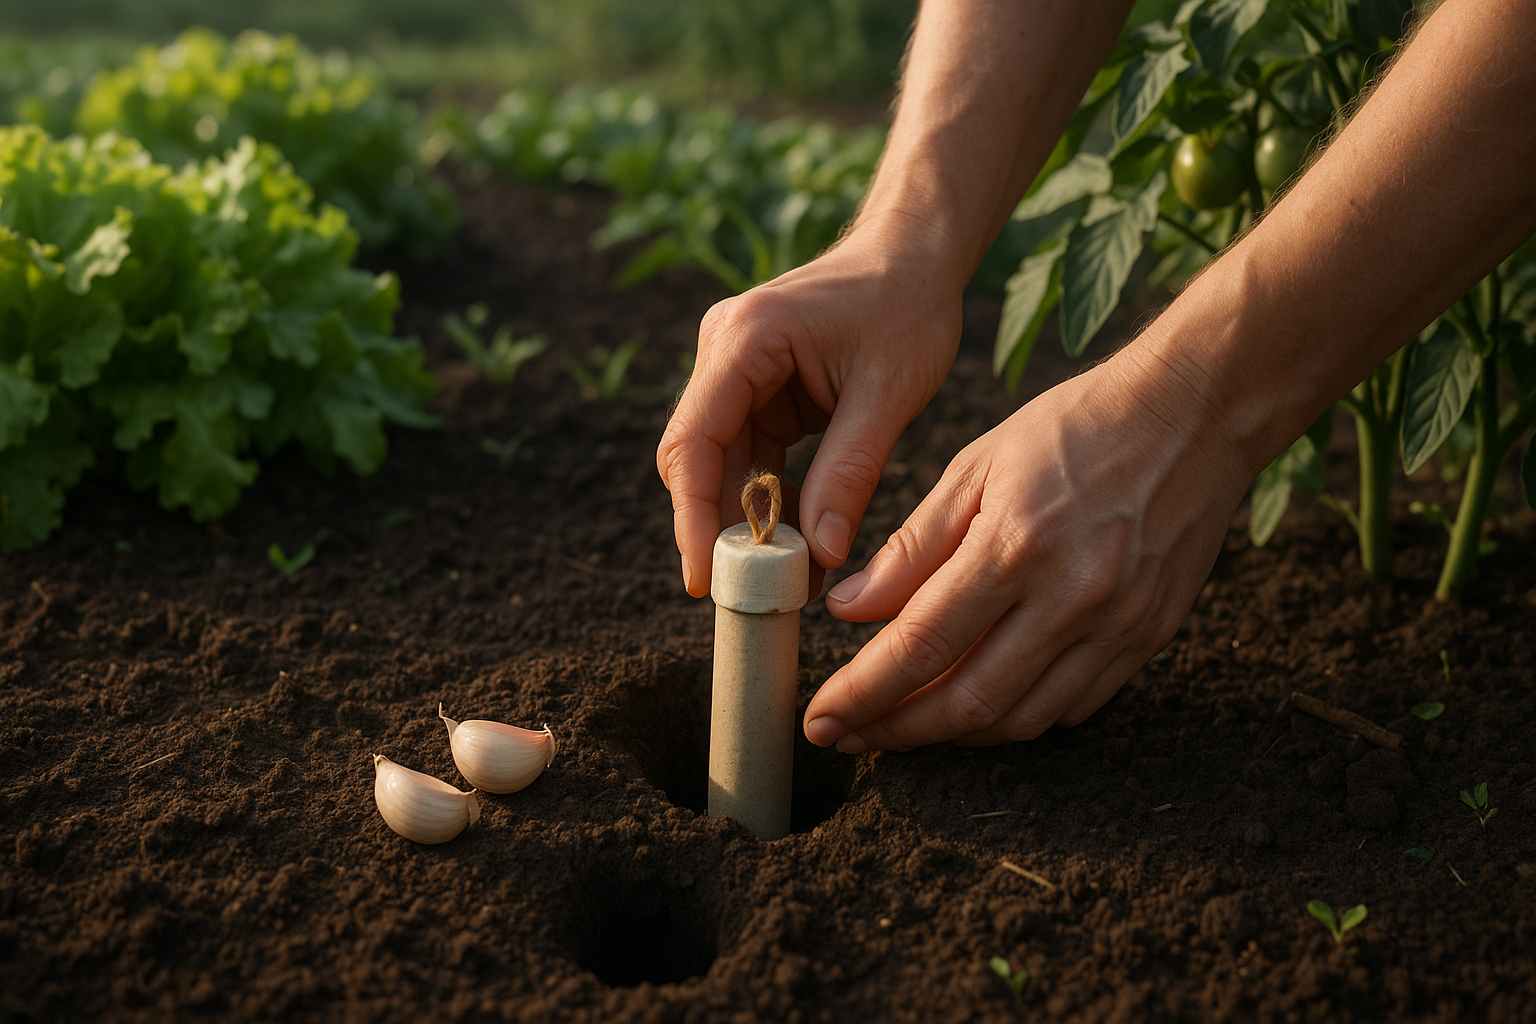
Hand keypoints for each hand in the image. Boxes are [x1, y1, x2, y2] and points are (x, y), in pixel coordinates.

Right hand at [657, 222, 965, 598]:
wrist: (916, 254)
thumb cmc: (908, 306)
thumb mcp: (889, 393)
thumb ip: (849, 472)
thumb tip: (818, 554)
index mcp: (745, 340)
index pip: (694, 442)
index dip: (692, 518)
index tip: (703, 579)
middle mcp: (723, 351)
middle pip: (696, 459)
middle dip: (716, 530)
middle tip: (744, 597)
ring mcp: (735, 371)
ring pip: (720, 465)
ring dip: (745, 523)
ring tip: (780, 585)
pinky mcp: (756, 389)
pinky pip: (749, 457)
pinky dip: (768, 502)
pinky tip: (794, 547)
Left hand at [802, 348, 1253, 748]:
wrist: (1196, 413)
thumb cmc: (1076, 426)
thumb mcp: (977, 465)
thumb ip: (911, 546)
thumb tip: (849, 611)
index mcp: (1016, 544)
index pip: (921, 644)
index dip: (863, 693)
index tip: (822, 718)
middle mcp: (1070, 596)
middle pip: (968, 700)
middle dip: (897, 731)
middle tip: (850, 737)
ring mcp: (1118, 624)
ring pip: (1020, 718)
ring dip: (953, 734)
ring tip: (904, 725)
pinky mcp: (1149, 636)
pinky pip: (1072, 707)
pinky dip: (1016, 716)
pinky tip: (979, 703)